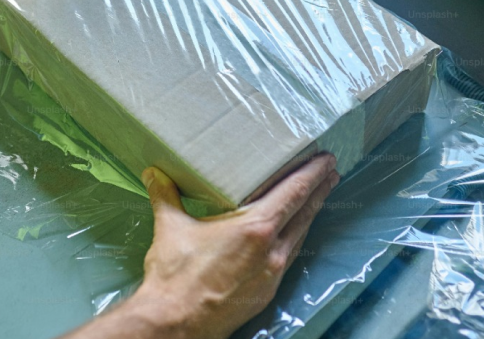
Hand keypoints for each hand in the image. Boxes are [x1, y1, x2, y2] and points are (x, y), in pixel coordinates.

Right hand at [136, 154, 338, 338]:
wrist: (176, 326)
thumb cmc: (176, 275)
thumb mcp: (171, 228)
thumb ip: (166, 195)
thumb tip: (153, 172)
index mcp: (256, 228)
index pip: (294, 193)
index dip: (313, 174)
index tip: (328, 160)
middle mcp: (272, 250)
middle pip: (305, 212)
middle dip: (320, 190)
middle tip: (331, 172)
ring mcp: (273, 274)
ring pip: (300, 236)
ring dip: (310, 214)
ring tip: (318, 198)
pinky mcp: (268, 292)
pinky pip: (289, 257)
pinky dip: (296, 238)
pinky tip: (293, 236)